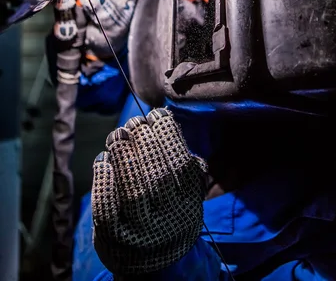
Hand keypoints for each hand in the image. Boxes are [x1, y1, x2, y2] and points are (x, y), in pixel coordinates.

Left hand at [92, 108, 206, 275]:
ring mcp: (140, 231)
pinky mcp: (113, 237)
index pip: (181, 164)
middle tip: (134, 122)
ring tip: (118, 135)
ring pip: (132, 189)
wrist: (153, 265)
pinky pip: (107, 206)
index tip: (157, 114)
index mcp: (189, 204)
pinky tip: (103, 158)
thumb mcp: (186, 193)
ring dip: (123, 155)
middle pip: (157, 175)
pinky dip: (104, 177)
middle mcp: (168, 221)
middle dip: (144, 141)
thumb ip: (181, 161)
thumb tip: (165, 121)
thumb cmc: (170, 213)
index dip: (168, 135)